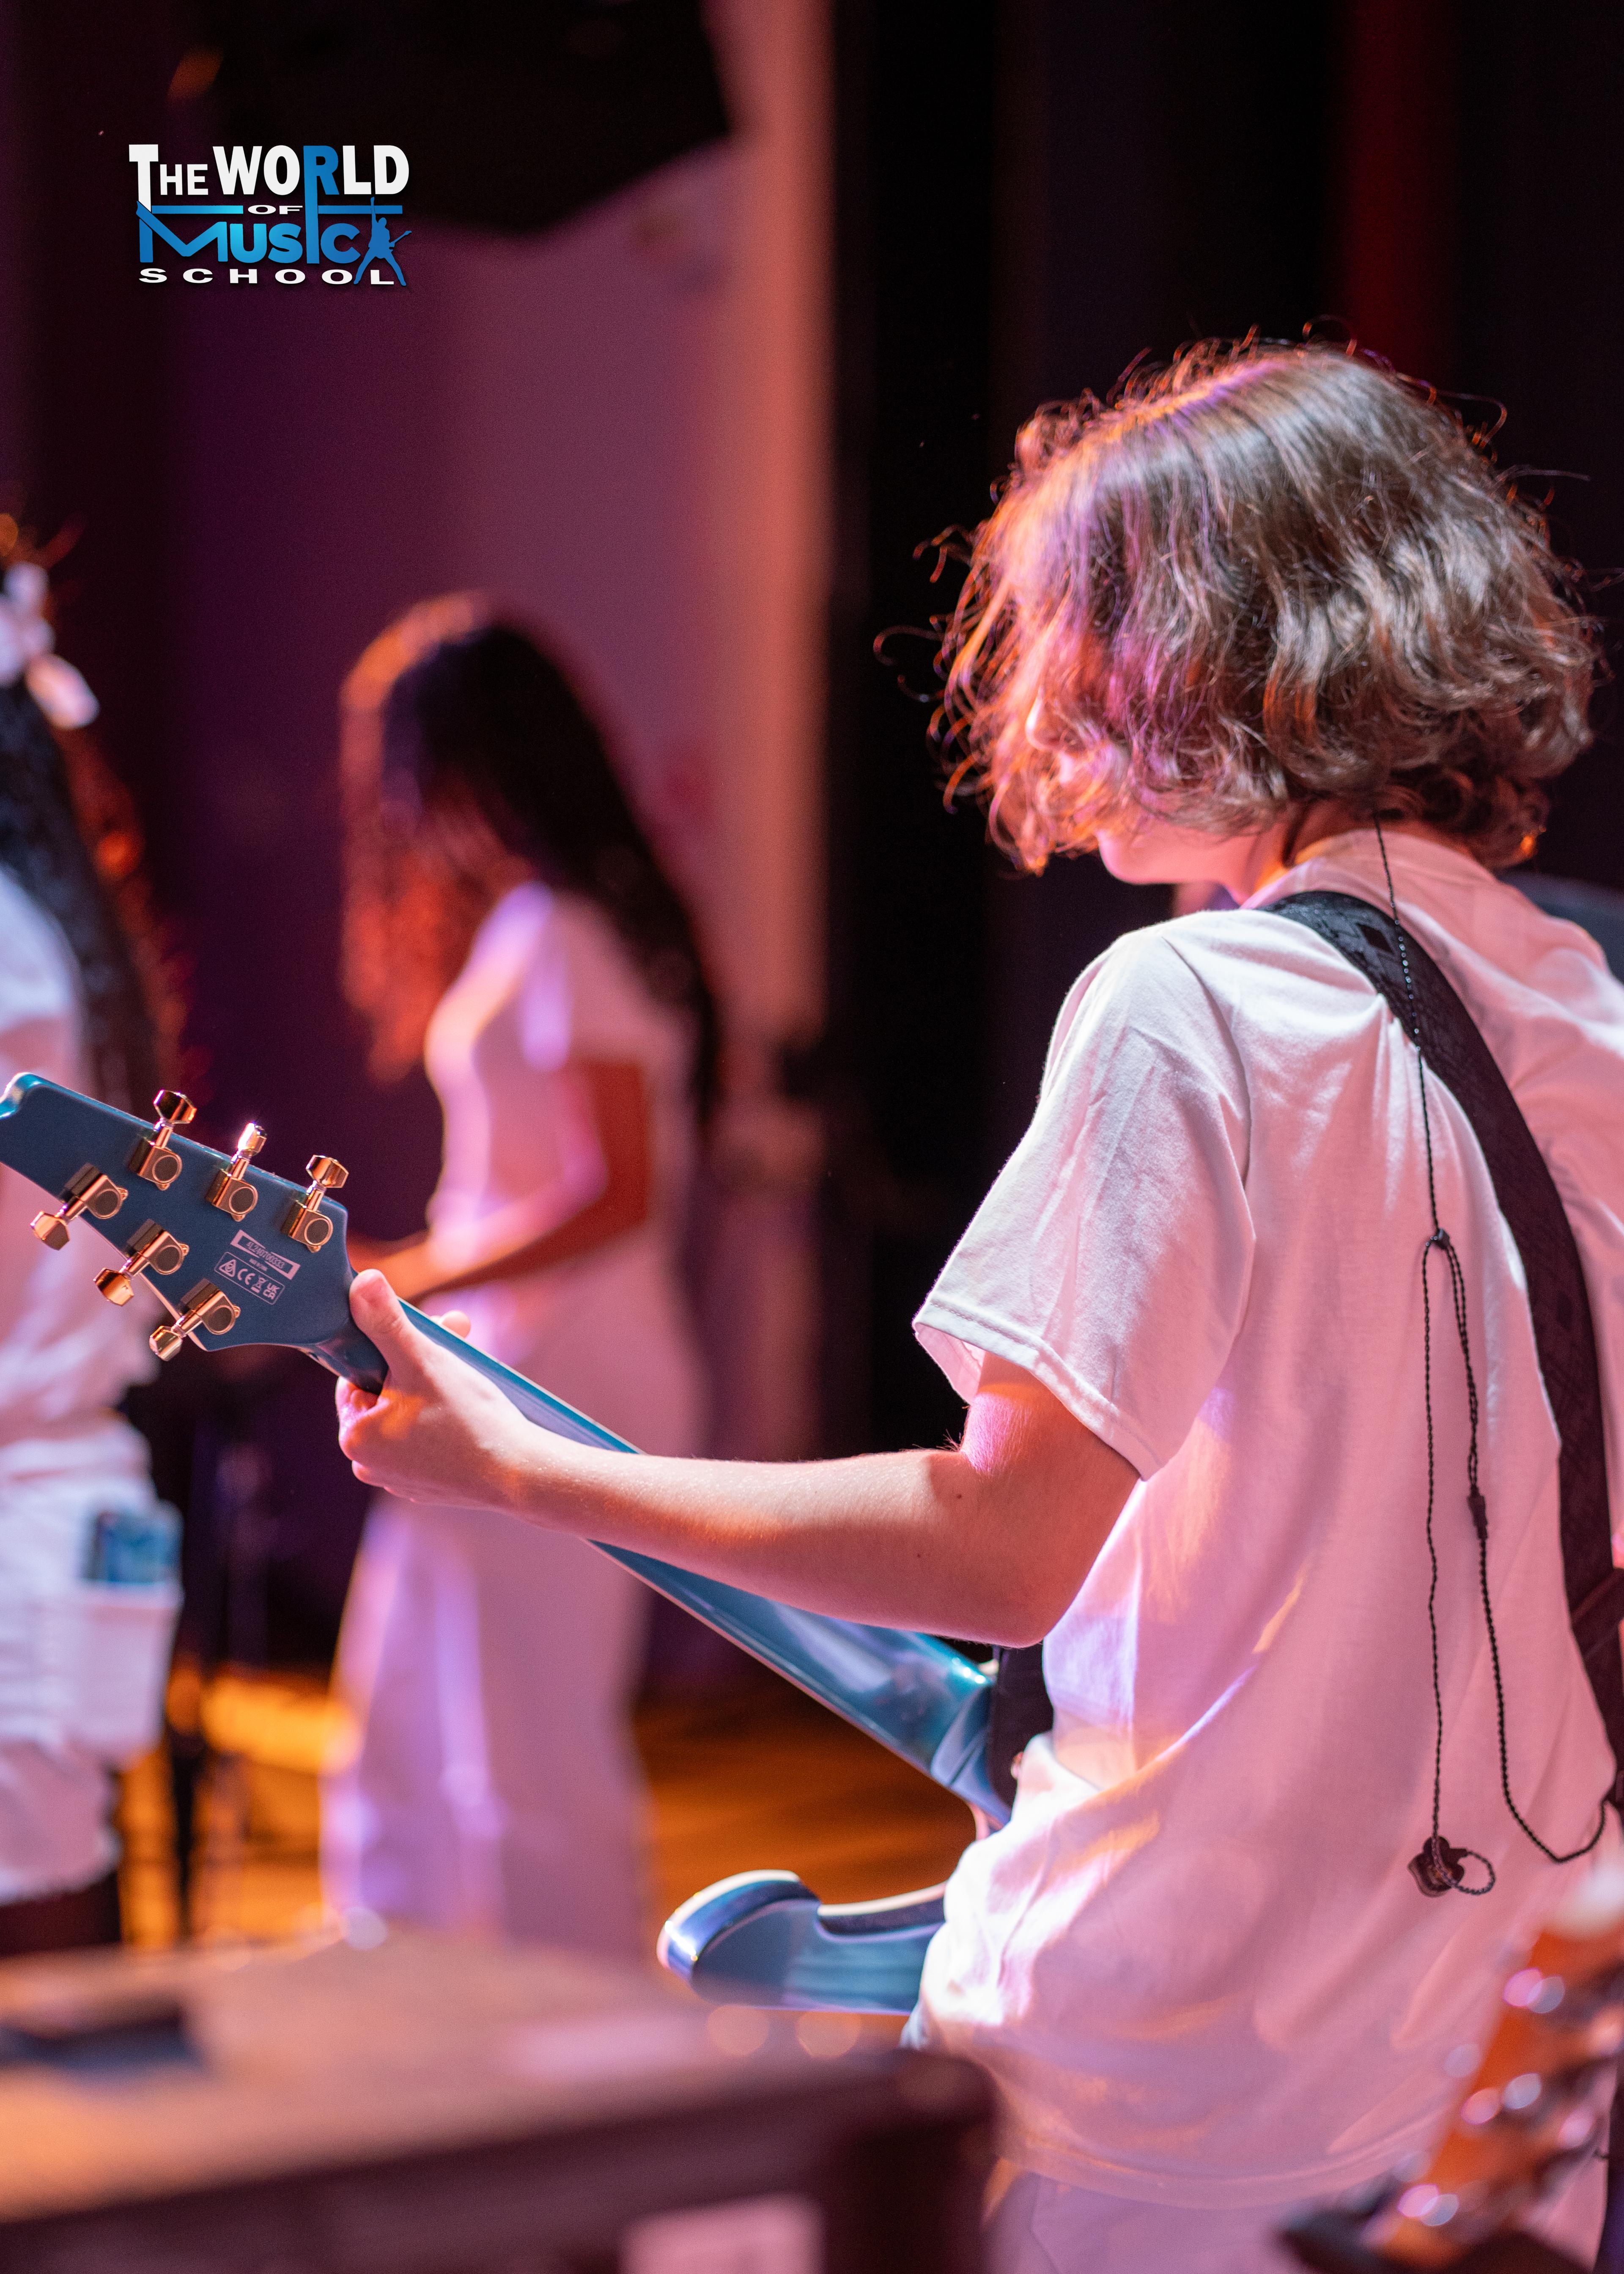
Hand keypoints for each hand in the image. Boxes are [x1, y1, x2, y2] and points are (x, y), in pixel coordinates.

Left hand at [335, 1271, 543, 1511]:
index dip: (390, 1353)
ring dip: (431, 1393)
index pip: (356, 1378)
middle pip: (385, 1396)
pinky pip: (425, 1443)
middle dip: (417, 1370)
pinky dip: (442, 1425)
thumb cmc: (468, 1418)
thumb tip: (361, 1282)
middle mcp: (368, 1465)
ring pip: (407, 1418)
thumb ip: (387, 1322)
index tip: (423, 1344)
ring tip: (466, 1384)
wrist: (518, 1473)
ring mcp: (399, 1480)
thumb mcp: (424, 1360)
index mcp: (355, 1438)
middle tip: (454, 1352)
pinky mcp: (427, 1487)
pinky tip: (469, 1416)